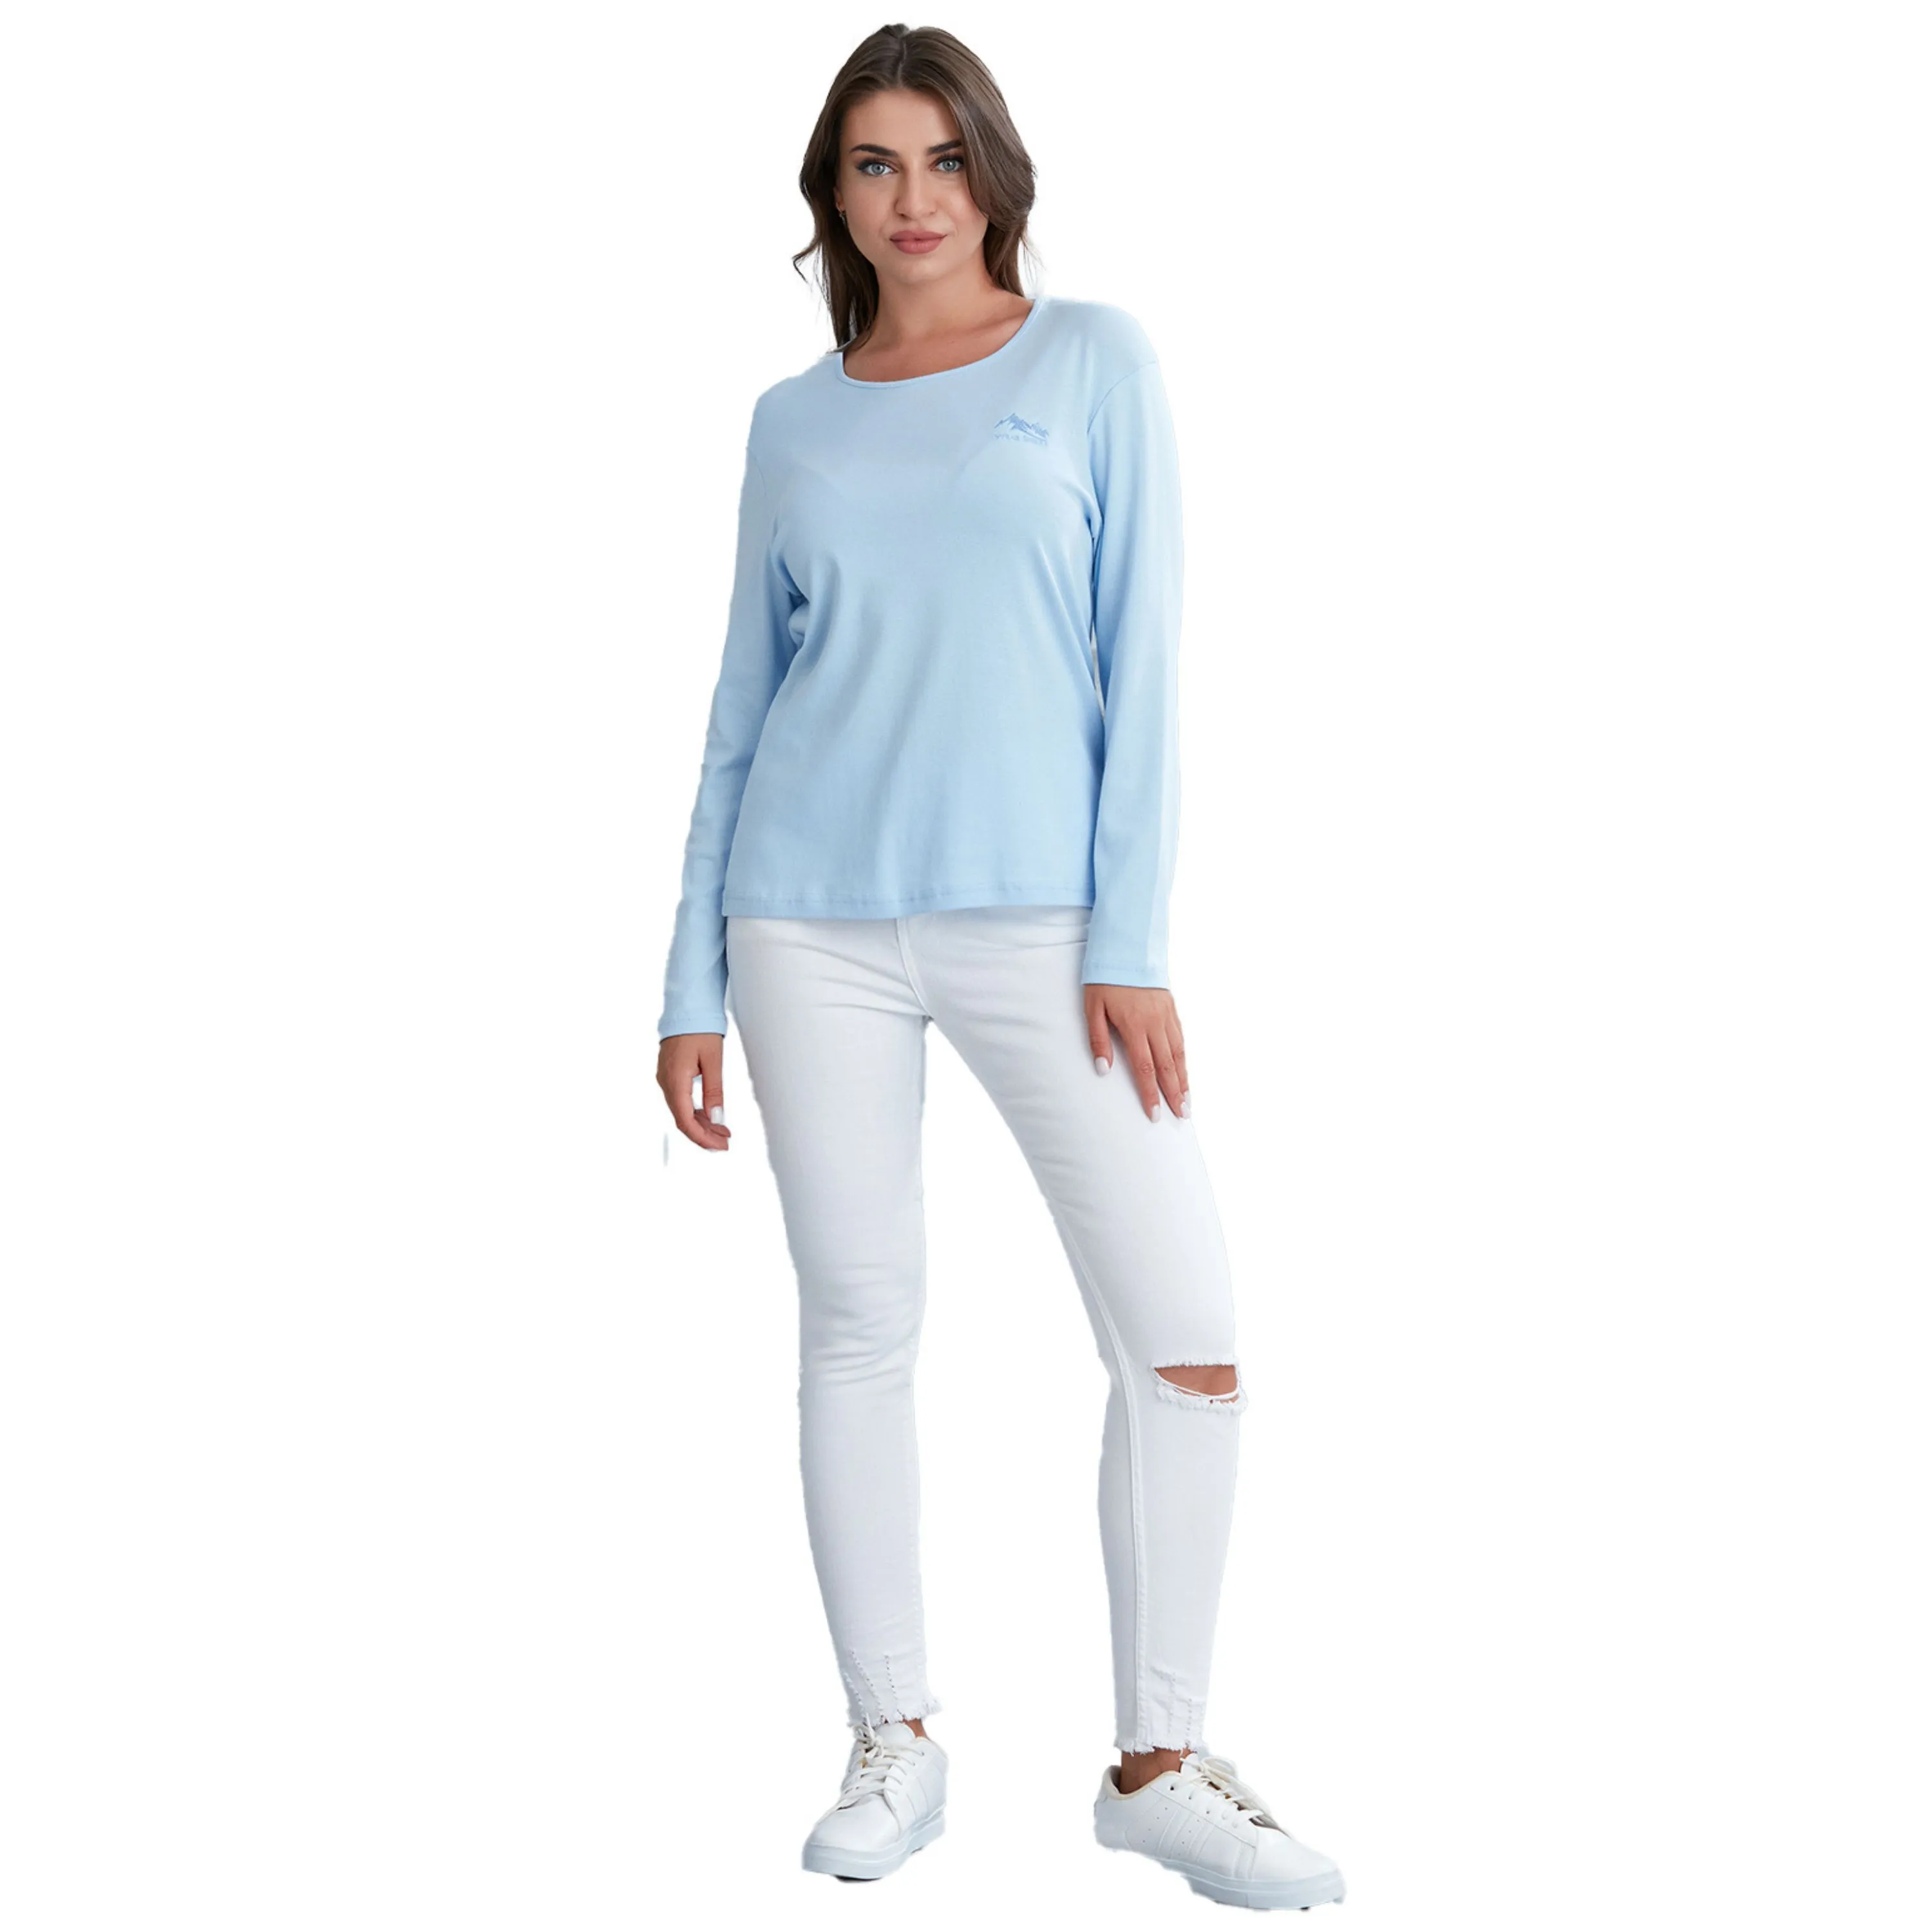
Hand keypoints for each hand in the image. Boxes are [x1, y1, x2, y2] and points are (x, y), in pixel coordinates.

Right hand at [657, 1032, 731, 1150]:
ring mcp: (666, 1079)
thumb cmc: (700, 1029)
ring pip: (681, 1111)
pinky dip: (695, 1112)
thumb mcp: (713, 1060)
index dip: (702, 1137)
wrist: (686, 1008)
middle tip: (725, 1143)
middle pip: (682, 1119)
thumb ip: (714, 1091)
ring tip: (723, 1132)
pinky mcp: (670, 1075)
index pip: (685, 1120)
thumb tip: (717, 1119)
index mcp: (675, 1080)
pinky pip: (680, 1100)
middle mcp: (666, 1083)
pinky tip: (710, 1116)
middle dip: (704, 1134)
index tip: (719, 1146)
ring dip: (701, 1124)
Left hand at [1085, 984, 1189, 1121]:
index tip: (1155, 1115)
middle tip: (1182, 1116)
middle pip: (1167, 1066)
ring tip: (1187, 1101)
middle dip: (1174, 1094)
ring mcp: (1166, 1016)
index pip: (1145, 1068)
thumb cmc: (1105, 979)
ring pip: (1178, 1054)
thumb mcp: (1093, 1008)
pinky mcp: (1171, 1009)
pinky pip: (1181, 1039)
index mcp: (1134, 1026)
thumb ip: (1099, 1040)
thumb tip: (1103, 1069)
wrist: (1127, 948)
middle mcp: (1155, 1024)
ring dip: (1183, 1080)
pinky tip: (1185, 1070)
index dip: (1150, 1094)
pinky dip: (1184, 1059)